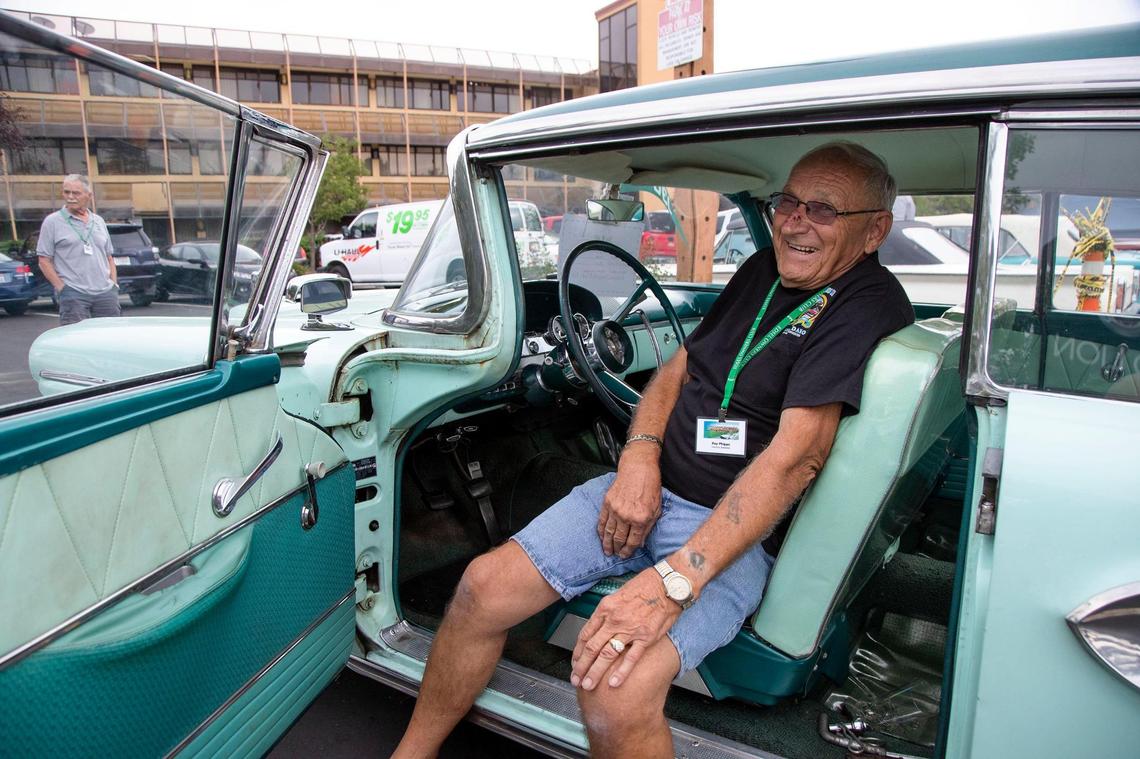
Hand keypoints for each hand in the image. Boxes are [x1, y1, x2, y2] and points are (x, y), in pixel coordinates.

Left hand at [571, 569, 680, 690]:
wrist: (668, 584)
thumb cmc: (646, 585)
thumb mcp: (619, 594)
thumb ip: (608, 612)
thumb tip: (599, 626)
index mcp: (605, 608)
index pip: (586, 634)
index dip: (578, 651)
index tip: (574, 662)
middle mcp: (614, 620)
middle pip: (592, 647)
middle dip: (581, 666)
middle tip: (575, 679)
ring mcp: (629, 630)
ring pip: (607, 655)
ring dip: (595, 672)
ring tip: (588, 685)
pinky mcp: (645, 638)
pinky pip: (630, 658)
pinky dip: (621, 672)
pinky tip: (613, 683)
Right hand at [598, 447, 660, 557]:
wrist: (638, 468)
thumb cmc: (651, 488)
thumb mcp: (657, 509)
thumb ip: (648, 528)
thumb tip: (639, 543)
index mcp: (641, 519)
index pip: (632, 541)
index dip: (628, 551)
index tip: (625, 556)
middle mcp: (627, 516)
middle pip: (619, 539)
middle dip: (617, 550)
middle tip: (615, 555)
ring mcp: (615, 509)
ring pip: (608, 532)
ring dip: (607, 544)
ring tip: (606, 551)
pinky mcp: (607, 502)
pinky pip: (602, 521)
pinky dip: (601, 531)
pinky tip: (601, 537)